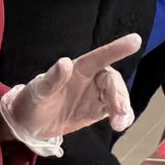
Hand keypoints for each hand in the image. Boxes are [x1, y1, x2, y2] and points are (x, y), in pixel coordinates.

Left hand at [0, 33, 140, 155]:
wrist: (28, 124)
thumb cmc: (30, 101)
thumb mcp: (37, 92)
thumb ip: (52, 79)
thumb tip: (66, 63)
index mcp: (77, 68)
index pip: (100, 56)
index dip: (117, 48)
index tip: (136, 40)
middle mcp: (90, 78)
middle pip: (113, 81)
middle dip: (119, 95)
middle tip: (120, 111)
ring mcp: (96, 95)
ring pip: (118, 96)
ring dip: (123, 108)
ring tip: (119, 124)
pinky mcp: (98, 110)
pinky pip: (116, 111)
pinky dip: (123, 117)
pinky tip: (122, 124)